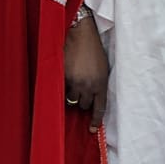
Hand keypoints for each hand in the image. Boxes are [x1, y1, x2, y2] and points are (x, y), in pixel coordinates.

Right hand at [64, 14, 108, 132]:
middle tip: (81, 89)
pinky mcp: (62, 77)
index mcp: (101, 84)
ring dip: (72, 94)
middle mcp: (88, 86)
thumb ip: (99, 84)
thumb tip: (94, 100)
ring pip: (72, 99)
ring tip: (74, 80)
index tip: (92, 129)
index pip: (99, 108)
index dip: (95, 120)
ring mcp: (75, 82)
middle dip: (83, 100)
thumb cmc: (93, 50)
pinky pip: (61, 90)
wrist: (80, 34)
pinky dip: (63, 86)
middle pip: (84, 106)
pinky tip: (65, 76)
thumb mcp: (103, 69)